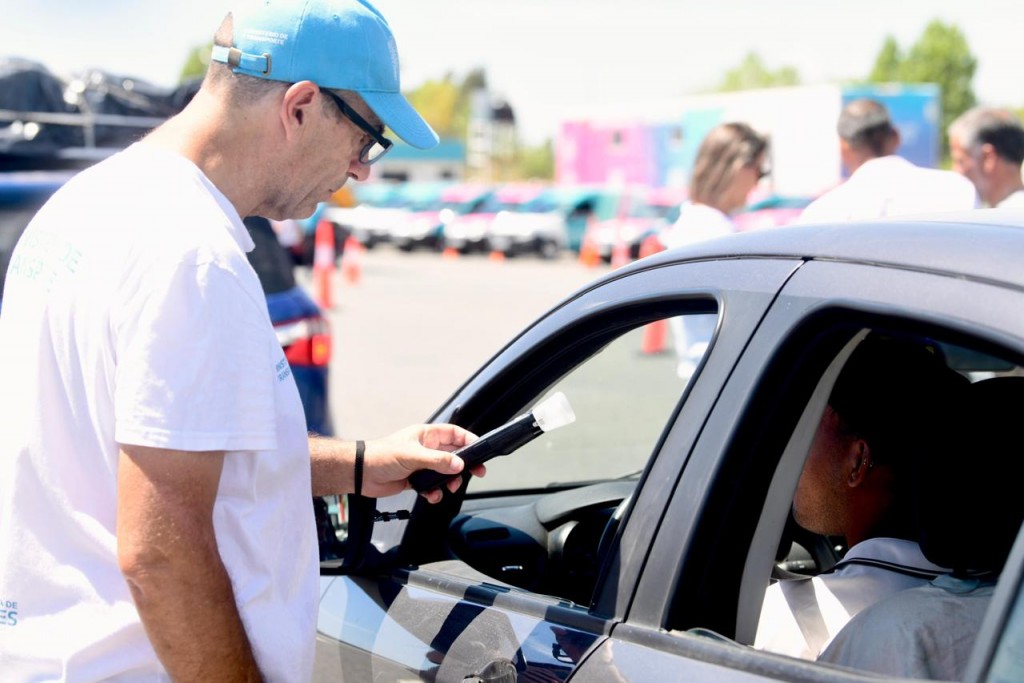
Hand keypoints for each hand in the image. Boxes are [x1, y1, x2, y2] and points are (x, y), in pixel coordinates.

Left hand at [363, 424, 483, 502]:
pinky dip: (435, 492)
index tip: (480, 449)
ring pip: (445, 472)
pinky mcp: (415, 480)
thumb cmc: (381, 456)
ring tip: (450, 487)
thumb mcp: (413, 456)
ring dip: (449, 481)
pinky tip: (432, 495)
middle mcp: (426, 449)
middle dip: (464, 465)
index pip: (454, 433)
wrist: (361, 473)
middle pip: (453, 455)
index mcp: (426, 436)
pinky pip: (432, 486)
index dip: (468, 439)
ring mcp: (421, 465)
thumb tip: (459, 465)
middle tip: (477, 472)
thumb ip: (438, 461)